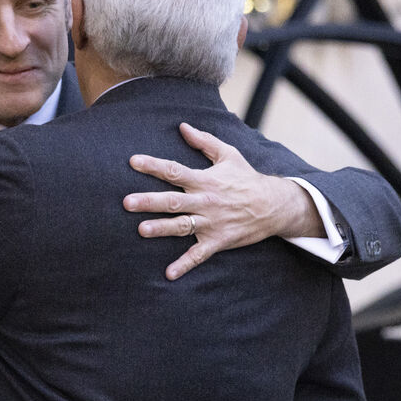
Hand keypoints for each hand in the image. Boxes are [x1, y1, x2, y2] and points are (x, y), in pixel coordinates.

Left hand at [123, 122, 322, 280]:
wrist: (273, 205)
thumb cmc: (247, 178)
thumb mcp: (228, 154)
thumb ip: (204, 141)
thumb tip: (182, 126)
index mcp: (205, 180)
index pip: (175, 171)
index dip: (153, 166)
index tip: (133, 161)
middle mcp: (205, 202)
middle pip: (173, 201)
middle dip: (149, 201)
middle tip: (126, 202)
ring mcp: (211, 223)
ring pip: (182, 226)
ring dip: (162, 229)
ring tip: (141, 230)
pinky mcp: (217, 241)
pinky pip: (198, 255)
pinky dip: (184, 265)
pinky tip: (168, 274)